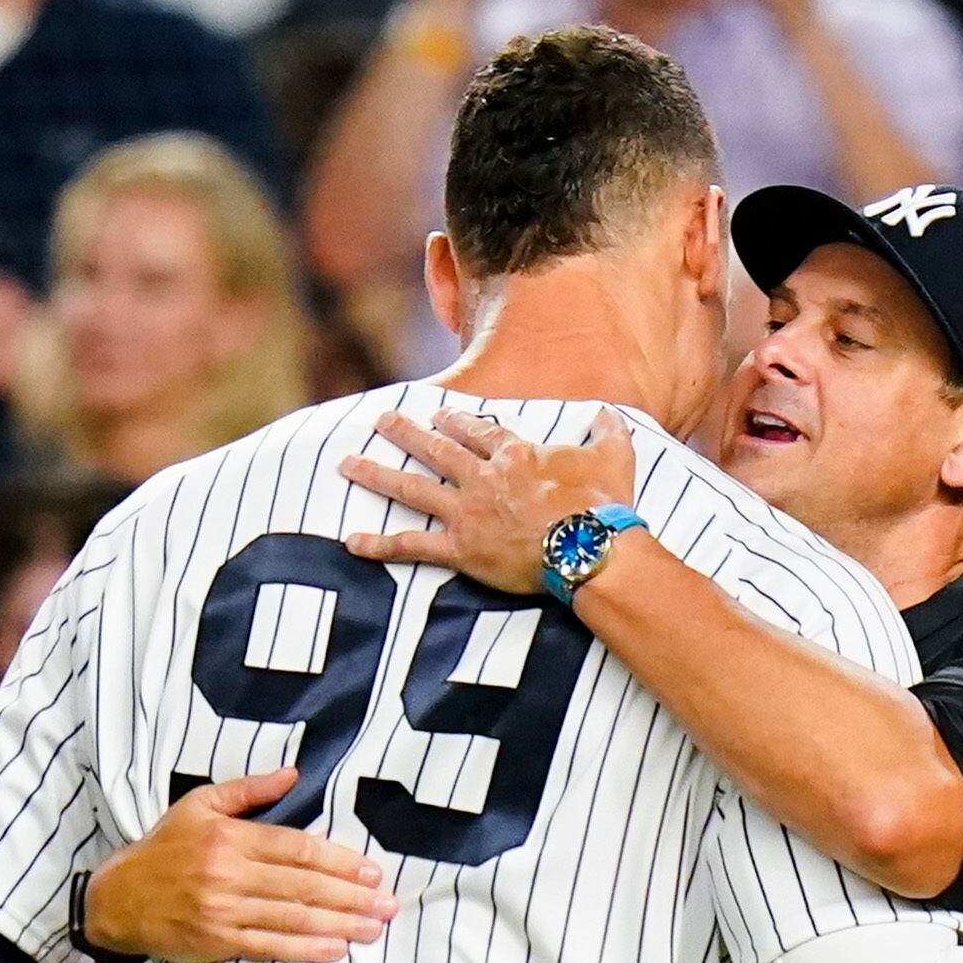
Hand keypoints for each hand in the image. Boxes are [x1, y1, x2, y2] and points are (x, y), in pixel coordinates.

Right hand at [84, 767, 396, 962]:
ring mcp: (222, 910)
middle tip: (387, 905)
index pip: (296, 848)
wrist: (116, 899)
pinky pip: (268, 946)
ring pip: (291, 918)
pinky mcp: (216, 942)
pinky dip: (305, 949)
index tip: (372, 871)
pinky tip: (335, 949)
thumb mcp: (199, 805)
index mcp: (229, 838)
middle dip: (350, 896)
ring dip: (338, 924)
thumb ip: (248, 790)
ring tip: (373, 929)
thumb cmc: (163, 849)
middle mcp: (228, 874)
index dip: (338, 860)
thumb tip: (293, 773)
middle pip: (302, 885)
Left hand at [341, 405, 636, 593]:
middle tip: (381, 421)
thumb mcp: (615, 457)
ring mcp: (468, 513)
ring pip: (412, 488)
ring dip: (377, 474)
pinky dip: (380, 545)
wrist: (591, 548)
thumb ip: (609, 430)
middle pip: (436, 450)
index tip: (438, 413)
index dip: (456, 421)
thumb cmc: (604, 505)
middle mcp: (483, 478)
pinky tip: (351, 541)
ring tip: (347, 464)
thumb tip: (609, 413)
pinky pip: (412, 546)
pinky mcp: (461, 549)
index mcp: (515, 455)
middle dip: (406, 433)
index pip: (478, 432)